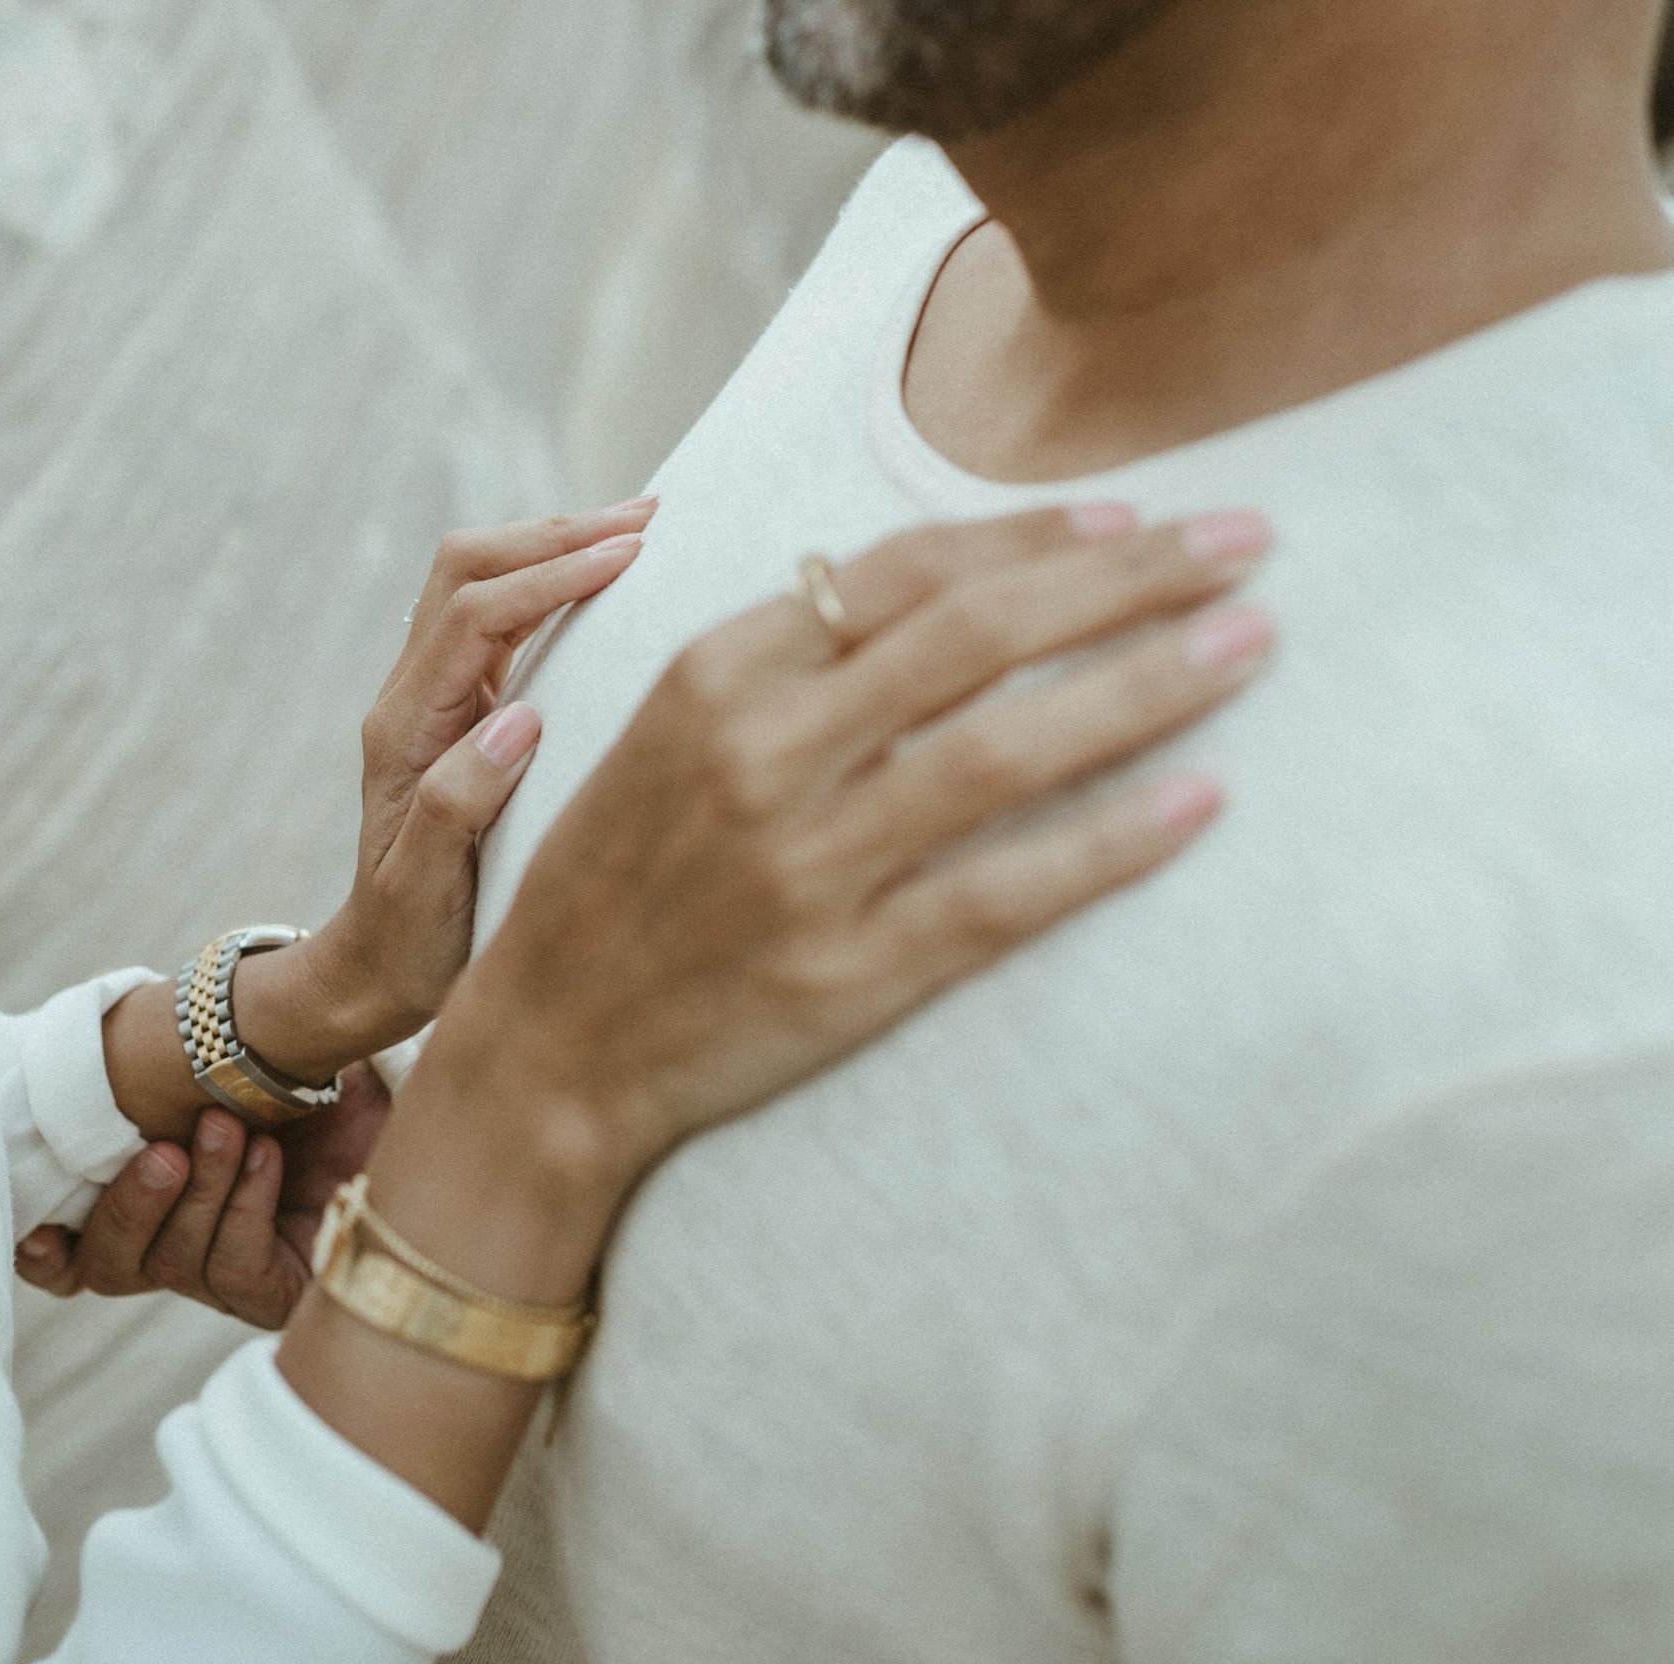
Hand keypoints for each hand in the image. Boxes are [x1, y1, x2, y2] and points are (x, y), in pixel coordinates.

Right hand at [14, 1064, 395, 1328]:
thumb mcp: (241, 1062)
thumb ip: (175, 1062)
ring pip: (171, 1265)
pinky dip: (242, 1211)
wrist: (413, 1094)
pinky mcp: (284, 1297)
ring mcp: (232, 1275)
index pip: (79, 1252)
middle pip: (112, 1268)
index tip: (34, 1230)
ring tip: (227, 1130)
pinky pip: (235, 1271)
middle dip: (127, 1208)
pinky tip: (266, 1161)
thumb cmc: (321, 1074)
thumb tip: (105, 1021)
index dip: (47, 1251)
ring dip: (194, 1195)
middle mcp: (187, 1248)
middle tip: (162, 1148)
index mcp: (160, 1202)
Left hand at [229, 498, 657, 1083]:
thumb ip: (461, 803)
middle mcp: (412, 696)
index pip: (474, 613)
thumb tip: (517, 720)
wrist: (375, 971)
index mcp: (405, 729)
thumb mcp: (428, 890)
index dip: (551, 574)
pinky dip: (555, 582)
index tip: (629, 555)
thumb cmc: (409, 942)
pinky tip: (610, 579)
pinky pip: (502, 616)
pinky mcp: (463, 708)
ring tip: (639, 528)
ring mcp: (435, 697)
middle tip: (647, 518)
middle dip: (555, 533)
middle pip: (468, 568)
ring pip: (483, 580)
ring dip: (554, 545)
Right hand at [413, 504, 1276, 1203]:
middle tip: (1247, 543)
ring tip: (1252, 644)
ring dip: (1147, 686)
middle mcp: (761, 757)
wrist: (549, 1047)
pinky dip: (1109, 844)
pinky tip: (1201, 802)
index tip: (1136, 515)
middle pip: (976, 636)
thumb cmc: (619, 878)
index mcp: (715, 677)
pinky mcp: (846, 972)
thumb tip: (942, 582)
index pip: (903, 571)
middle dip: (1127, 578)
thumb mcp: (668, 732)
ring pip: (1006, 752)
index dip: (1034, 533)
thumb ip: (787, 657)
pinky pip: (1004, 895)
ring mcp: (806, 867)